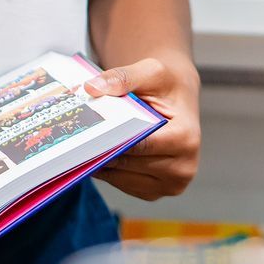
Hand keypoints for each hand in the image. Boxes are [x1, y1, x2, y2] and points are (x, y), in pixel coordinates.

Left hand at [83, 57, 200, 199]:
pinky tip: (98, 154)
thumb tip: (93, 87)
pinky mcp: (156, 191)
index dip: (113, 139)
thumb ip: (123, 78)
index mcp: (186, 138)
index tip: (86, 134)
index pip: (141, 145)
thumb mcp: (150, 71)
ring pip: (122, 179)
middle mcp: (183, 167)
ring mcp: (170, 184)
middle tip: (77, 140)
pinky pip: (123, 185)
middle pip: (129, 164)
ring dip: (103, 163)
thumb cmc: (167, 86)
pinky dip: (109, 171)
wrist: (178, 100)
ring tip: (83, 146)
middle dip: (103, 150)